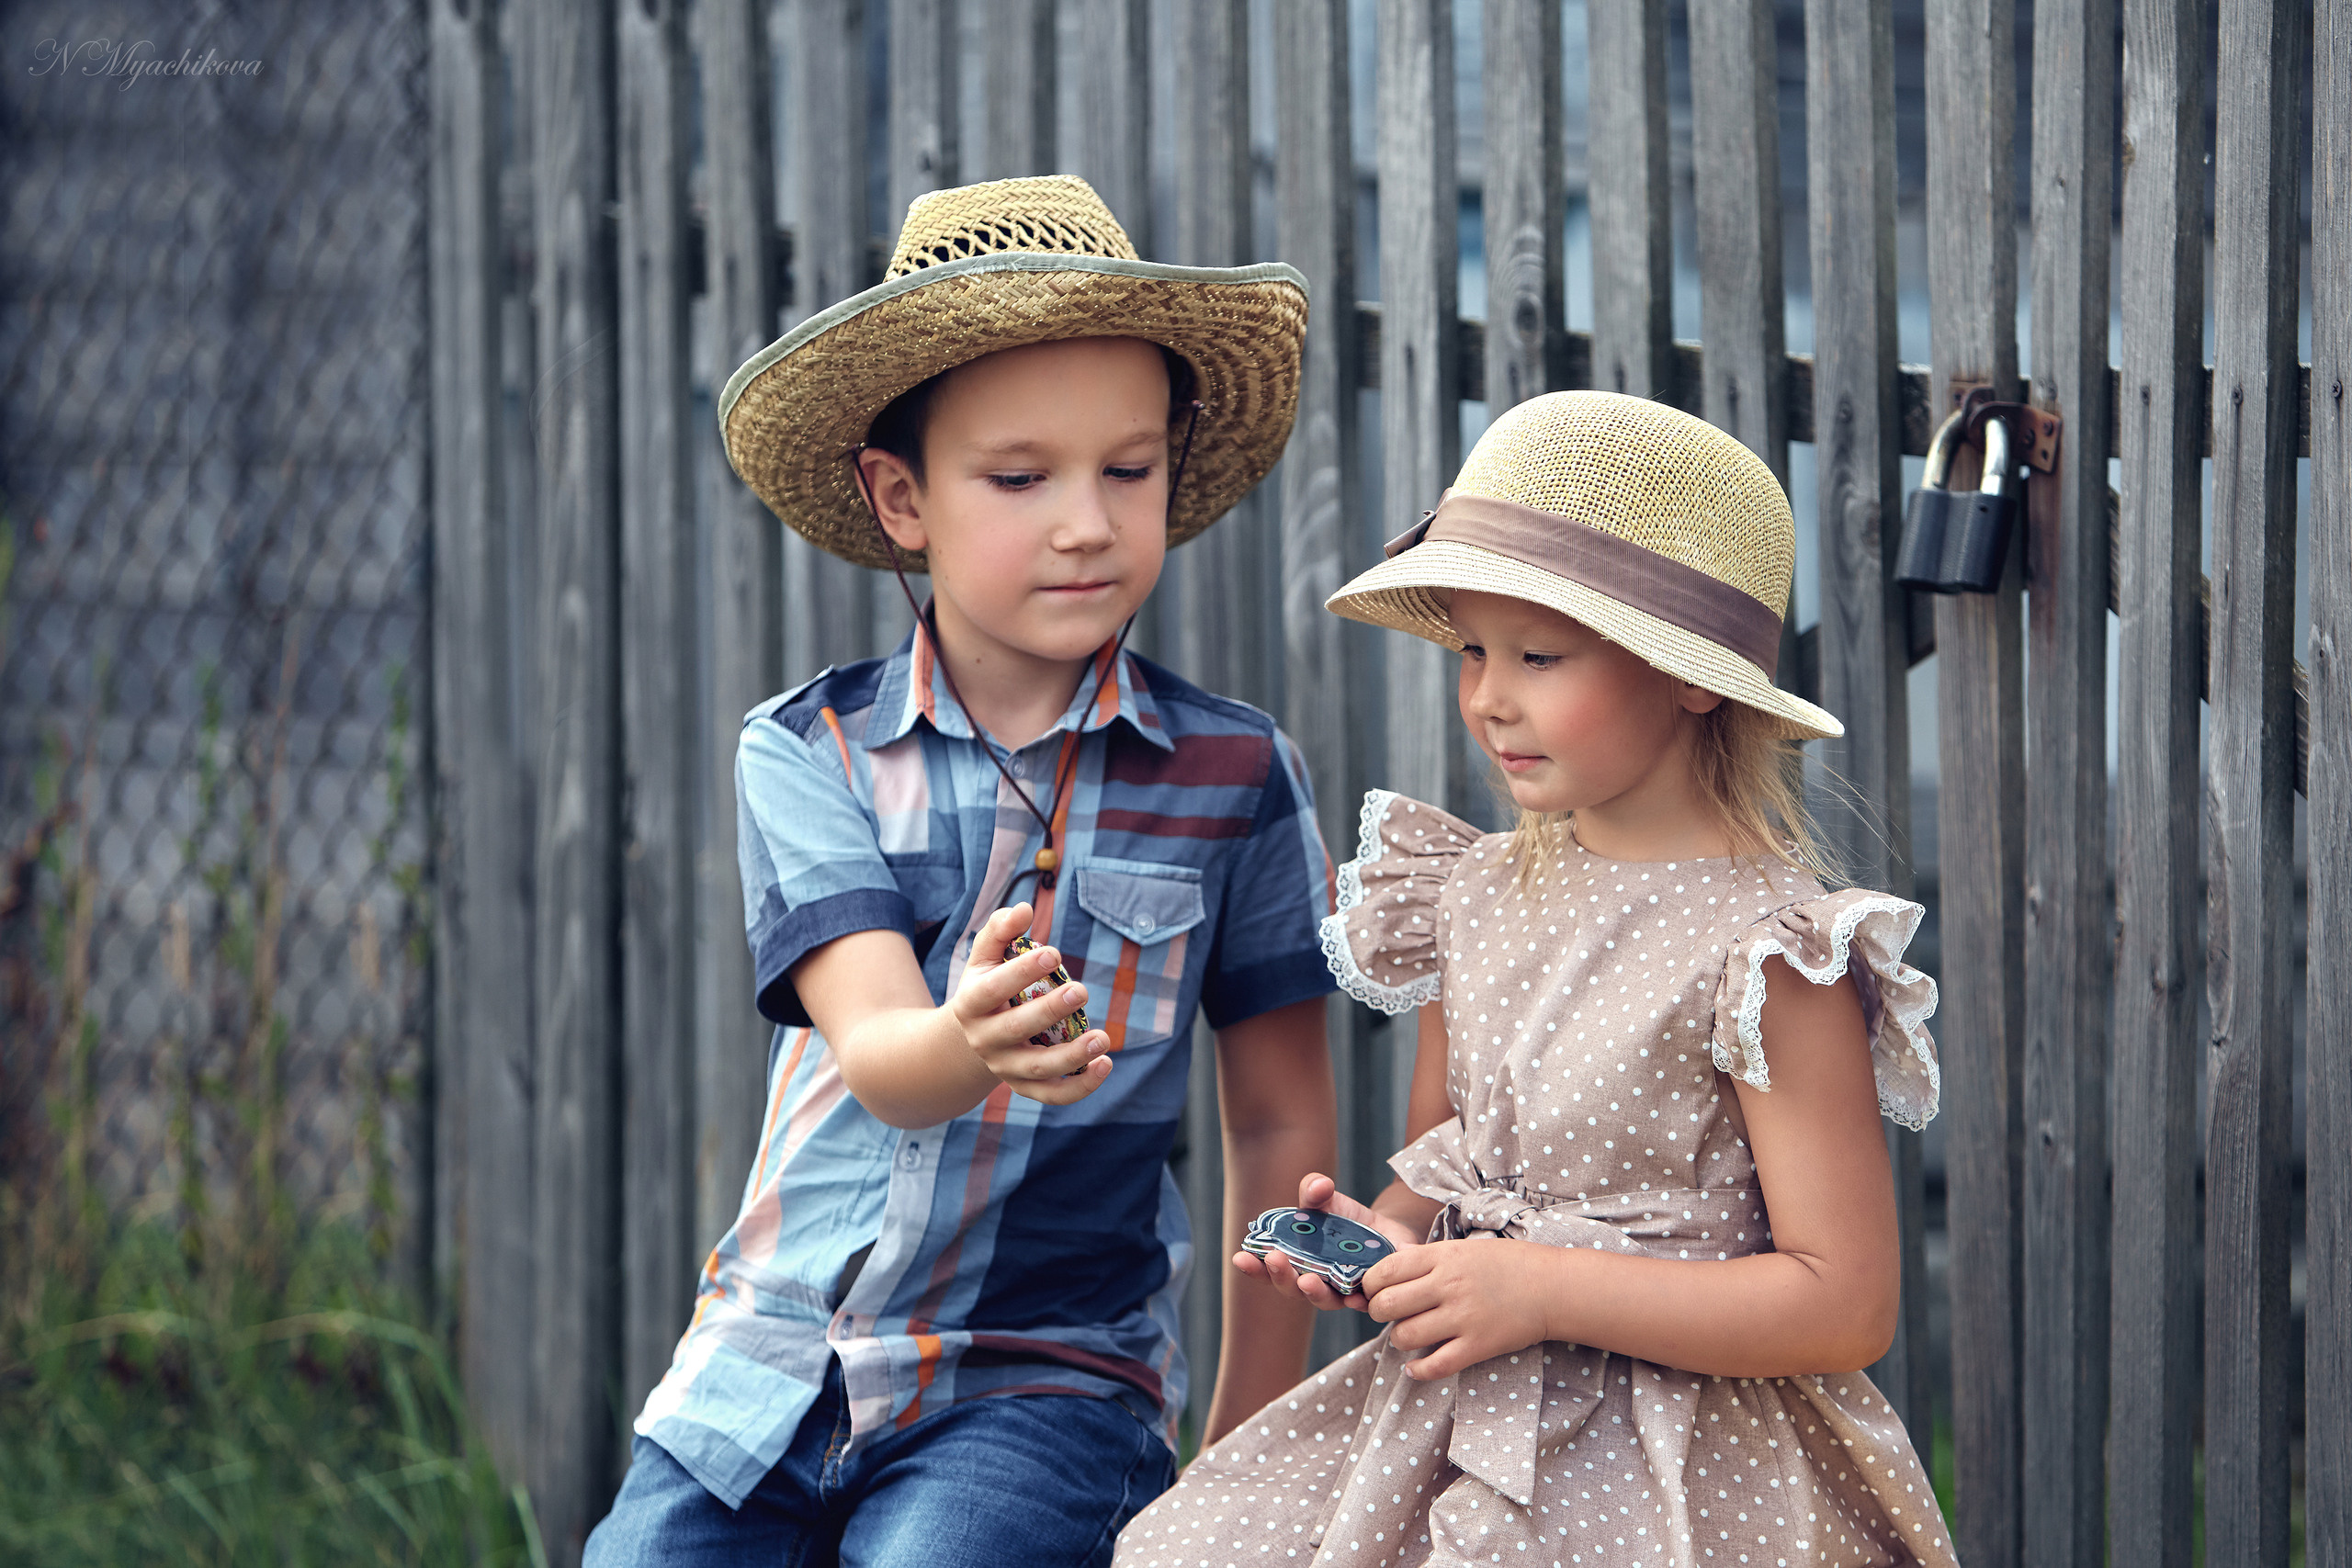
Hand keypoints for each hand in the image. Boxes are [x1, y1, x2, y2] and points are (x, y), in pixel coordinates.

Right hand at [950, 904, 1112, 1103]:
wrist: (972, 1038)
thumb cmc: (987, 985)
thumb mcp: (984, 957)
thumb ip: (1000, 929)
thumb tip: (1024, 908)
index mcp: (970, 1005)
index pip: (992, 989)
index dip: (1021, 972)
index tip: (1054, 952)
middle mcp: (984, 1041)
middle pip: (1016, 1029)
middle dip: (1050, 1010)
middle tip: (1081, 989)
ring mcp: (1005, 1068)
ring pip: (1038, 1069)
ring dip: (1072, 1056)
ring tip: (1103, 1037)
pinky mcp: (1025, 1087)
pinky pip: (1053, 1094)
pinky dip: (1081, 1087)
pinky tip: (1106, 1064)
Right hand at [1232, 1172, 1422, 1313]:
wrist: (1384, 1230)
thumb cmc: (1343, 1218)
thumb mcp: (1326, 1199)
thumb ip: (1315, 1191)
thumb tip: (1319, 1185)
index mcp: (1294, 1262)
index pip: (1268, 1270)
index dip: (1254, 1267)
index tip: (1240, 1257)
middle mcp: (1313, 1282)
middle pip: (1292, 1289)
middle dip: (1280, 1276)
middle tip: (1275, 1260)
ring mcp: (1340, 1291)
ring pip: (1324, 1300)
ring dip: (1313, 1292)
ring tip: (1307, 1281)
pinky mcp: (1368, 1293)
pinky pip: (1362, 1303)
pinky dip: (1357, 1300)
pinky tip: (1354, 1295)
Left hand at [1362, 1236, 1555, 1379]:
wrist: (1553, 1287)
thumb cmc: (1509, 1264)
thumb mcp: (1466, 1248)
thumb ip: (1427, 1255)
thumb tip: (1394, 1257)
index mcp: (1443, 1258)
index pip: (1386, 1270)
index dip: (1370, 1284)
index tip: (1373, 1290)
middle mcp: (1448, 1286)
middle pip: (1388, 1305)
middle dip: (1379, 1313)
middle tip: (1389, 1314)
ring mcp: (1463, 1317)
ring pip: (1406, 1336)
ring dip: (1400, 1340)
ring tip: (1410, 1336)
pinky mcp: (1477, 1346)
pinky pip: (1435, 1366)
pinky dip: (1418, 1371)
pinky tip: (1416, 1368)